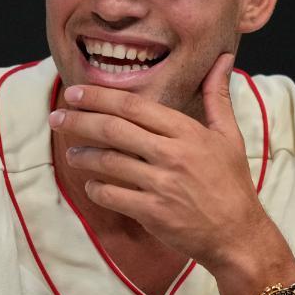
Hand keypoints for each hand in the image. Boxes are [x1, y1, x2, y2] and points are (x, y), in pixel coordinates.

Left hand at [48, 53, 285, 272]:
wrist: (238, 234)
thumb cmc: (231, 183)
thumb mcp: (229, 136)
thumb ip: (217, 96)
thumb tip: (223, 59)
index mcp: (186, 132)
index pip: (134, 106)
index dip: (99, 97)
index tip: (75, 92)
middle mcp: (171, 154)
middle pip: (114, 129)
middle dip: (79, 120)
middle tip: (56, 117)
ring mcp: (161, 184)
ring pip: (108, 161)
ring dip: (83, 155)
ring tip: (71, 153)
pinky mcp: (152, 212)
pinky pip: (112, 195)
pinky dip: (96, 188)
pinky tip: (91, 185)